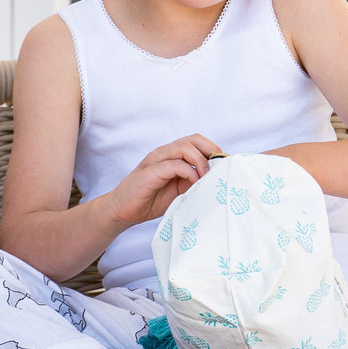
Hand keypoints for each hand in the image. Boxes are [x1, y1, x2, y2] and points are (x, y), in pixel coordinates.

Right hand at [106, 134, 220, 228]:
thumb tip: (216, 180)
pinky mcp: (150, 172)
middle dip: (211, 151)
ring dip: (201, 161)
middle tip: (219, 169)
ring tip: (206, 177)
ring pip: (184, 147)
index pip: (197, 142)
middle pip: (193, 139)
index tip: (225, 167)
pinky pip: (174, 164)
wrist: (122, 210)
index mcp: (172, 155)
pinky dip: (188, 172)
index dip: (214, 151)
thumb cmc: (151, 200)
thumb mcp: (179, 190)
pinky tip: (194, 184)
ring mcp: (156, 160)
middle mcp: (164, 152)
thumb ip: (194, 182)